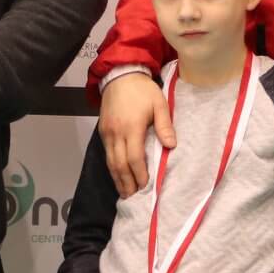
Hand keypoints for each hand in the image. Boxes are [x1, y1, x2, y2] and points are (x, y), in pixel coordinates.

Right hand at [99, 70, 173, 197]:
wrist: (120, 75)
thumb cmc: (143, 90)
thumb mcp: (159, 103)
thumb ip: (165, 125)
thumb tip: (171, 146)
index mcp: (131, 127)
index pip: (134, 158)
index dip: (139, 174)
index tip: (145, 186)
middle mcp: (116, 133)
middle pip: (119, 164)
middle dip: (126, 182)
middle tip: (132, 197)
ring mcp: (107, 132)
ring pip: (110, 161)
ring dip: (117, 178)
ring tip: (124, 192)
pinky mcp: (102, 131)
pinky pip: (107, 153)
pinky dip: (112, 167)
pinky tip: (118, 174)